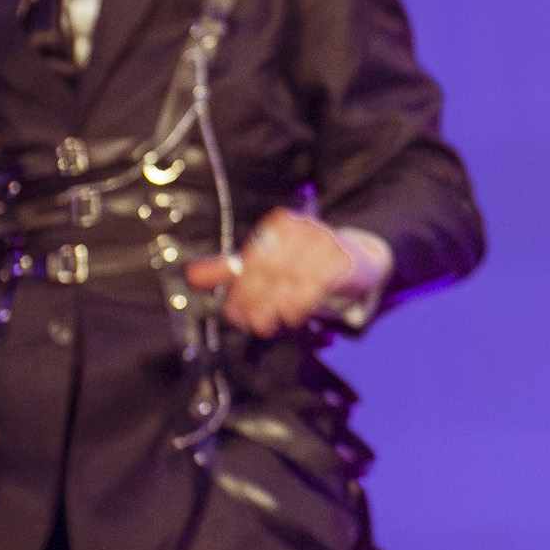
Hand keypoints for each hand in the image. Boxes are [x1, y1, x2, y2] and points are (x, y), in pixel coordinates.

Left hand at [184, 209, 388, 336]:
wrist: (356, 258)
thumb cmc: (308, 261)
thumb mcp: (269, 262)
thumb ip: (232, 269)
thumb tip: (192, 276)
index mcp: (281, 225)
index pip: (253, 258)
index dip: (241, 289)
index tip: (234, 312)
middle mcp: (303, 229)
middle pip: (271, 269)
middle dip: (258, 301)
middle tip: (251, 323)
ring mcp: (326, 242)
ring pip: (292, 279)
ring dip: (278, 306)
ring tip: (269, 324)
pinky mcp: (345, 260)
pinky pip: (317, 285)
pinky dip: (302, 303)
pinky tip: (293, 315)